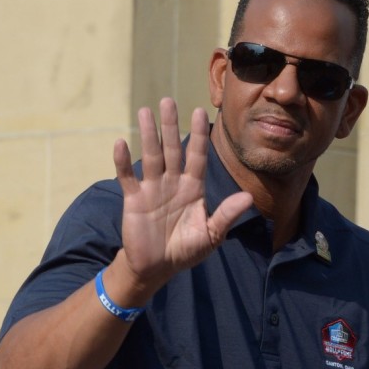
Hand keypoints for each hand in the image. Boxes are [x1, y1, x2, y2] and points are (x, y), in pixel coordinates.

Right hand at [112, 97, 252, 293]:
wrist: (158, 267)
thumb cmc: (186, 250)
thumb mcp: (211, 235)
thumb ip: (226, 215)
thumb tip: (248, 197)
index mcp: (193, 188)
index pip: (197, 156)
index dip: (198, 135)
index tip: (201, 111)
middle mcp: (173, 183)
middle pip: (172, 149)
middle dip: (170, 125)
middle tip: (168, 100)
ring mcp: (152, 189)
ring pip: (151, 156)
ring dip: (148, 135)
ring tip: (146, 111)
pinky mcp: (134, 200)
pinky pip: (128, 177)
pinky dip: (123, 162)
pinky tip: (121, 143)